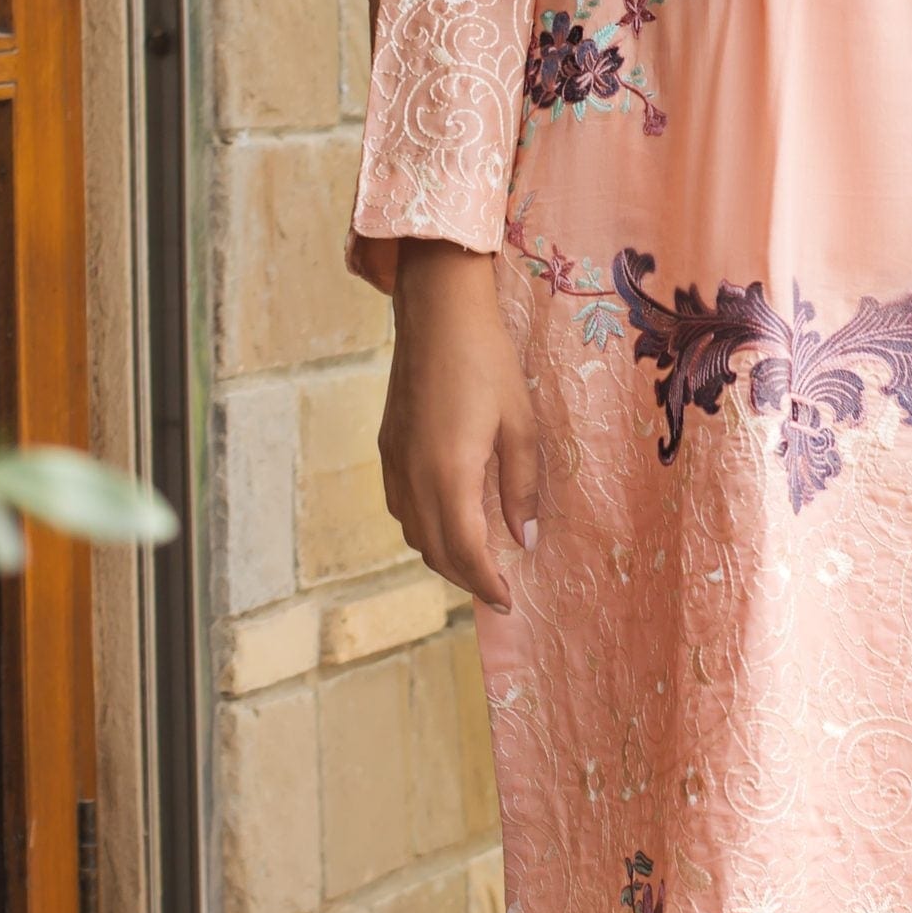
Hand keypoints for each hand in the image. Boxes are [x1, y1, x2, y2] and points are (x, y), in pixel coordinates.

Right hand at [378, 240, 540, 611]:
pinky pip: (401, 505)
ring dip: (442, 554)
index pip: (465, 550)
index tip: (508, 600)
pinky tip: (448, 518)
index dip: (486, 583)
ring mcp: (394, 460)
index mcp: (448, 473)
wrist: (436, 311)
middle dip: (465, 577)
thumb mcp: (520, 425)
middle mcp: (412, 475)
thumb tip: (524, 539)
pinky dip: (423, 526)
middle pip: (433, 549)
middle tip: (496, 588)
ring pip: (412, 531)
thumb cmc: (487, 362)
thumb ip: (521, 487)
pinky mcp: (387, 445)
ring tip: (476, 559)